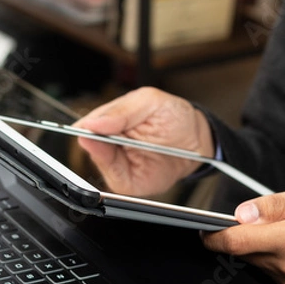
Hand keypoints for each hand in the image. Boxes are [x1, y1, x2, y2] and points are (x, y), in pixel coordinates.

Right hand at [73, 87, 214, 196]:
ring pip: (99, 162)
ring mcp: (117, 162)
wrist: (197, 143)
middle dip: (96, 142)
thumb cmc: (175, 118)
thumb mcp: (151, 101)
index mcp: (111, 118)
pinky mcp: (126, 181)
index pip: (86, 124)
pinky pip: (113, 180)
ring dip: (109, 157)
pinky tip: (129, 165)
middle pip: (88, 144)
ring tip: (128, 146)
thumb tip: (93, 123)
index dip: (87, 127)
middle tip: (113, 137)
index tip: (91, 129)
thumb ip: (122, 110)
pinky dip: (117, 173)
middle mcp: (110, 141)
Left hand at [201, 183, 284, 283]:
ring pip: (254, 259)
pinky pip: (269, 267)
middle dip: (239, 233)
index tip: (203, 228)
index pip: (236, 242)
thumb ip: (277, 204)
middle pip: (241, 251)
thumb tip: (243, 212)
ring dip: (256, 243)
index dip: (213, 235)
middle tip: (253, 216)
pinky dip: (270, 253)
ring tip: (283, 226)